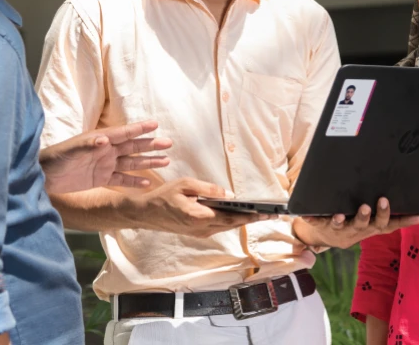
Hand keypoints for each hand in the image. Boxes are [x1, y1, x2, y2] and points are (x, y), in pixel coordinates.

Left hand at [40, 121, 171, 193]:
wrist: (43, 177)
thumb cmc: (55, 159)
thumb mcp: (70, 151)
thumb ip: (87, 145)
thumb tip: (104, 139)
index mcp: (100, 140)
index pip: (124, 133)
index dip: (139, 129)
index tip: (155, 124)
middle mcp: (105, 151)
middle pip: (132, 147)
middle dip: (150, 145)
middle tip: (168, 143)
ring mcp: (104, 165)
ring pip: (131, 163)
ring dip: (148, 162)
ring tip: (165, 161)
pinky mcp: (101, 179)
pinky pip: (122, 179)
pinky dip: (135, 181)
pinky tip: (148, 182)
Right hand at [130, 178, 272, 237]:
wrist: (147, 214)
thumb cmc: (164, 196)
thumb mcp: (185, 184)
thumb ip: (209, 189)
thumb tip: (229, 194)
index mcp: (199, 216)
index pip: (231, 216)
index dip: (250, 215)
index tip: (265, 213)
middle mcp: (202, 228)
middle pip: (233, 224)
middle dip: (253, 219)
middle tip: (271, 215)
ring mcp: (200, 233)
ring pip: (228, 227)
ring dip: (244, 221)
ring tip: (260, 215)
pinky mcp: (198, 233)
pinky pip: (220, 228)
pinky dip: (232, 222)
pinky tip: (240, 216)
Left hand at [294, 198, 418, 248]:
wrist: (328, 238)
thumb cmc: (357, 225)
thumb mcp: (375, 224)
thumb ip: (394, 219)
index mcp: (371, 227)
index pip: (389, 225)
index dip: (404, 222)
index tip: (418, 215)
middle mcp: (357, 230)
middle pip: (365, 224)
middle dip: (369, 216)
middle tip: (373, 205)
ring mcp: (339, 229)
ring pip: (342, 225)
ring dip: (342, 221)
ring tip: (341, 215)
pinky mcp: (321, 225)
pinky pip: (316, 222)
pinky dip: (313, 219)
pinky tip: (308, 214)